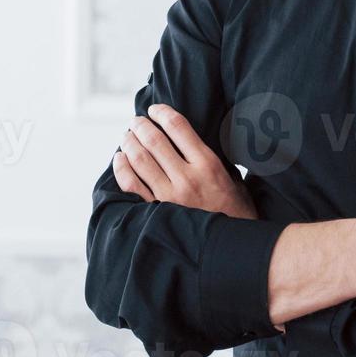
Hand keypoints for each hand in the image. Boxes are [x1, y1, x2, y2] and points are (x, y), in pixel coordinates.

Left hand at [114, 103, 258, 219]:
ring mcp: (170, 196)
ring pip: (139, 160)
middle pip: (154, 140)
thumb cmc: (235, 211)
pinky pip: (132, 186)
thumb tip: (191, 138)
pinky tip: (120, 159)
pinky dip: (122, 168)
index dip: (162, 112)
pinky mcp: (158, 212)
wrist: (233, 247)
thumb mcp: (232, 177)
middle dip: (141, 125)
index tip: (154, 109)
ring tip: (127, 136)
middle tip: (136, 121)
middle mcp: (187, 178)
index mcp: (208, 164)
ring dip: (129, 143)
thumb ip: (212, 157)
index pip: (178, 126)